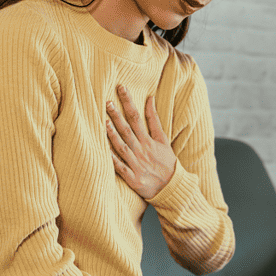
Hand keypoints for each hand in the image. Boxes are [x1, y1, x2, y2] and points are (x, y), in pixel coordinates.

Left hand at [105, 85, 176, 200]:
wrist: (173, 187)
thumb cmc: (167, 162)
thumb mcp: (163, 139)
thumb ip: (154, 119)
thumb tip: (150, 98)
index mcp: (148, 140)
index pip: (137, 116)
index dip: (128, 102)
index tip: (121, 88)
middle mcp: (141, 150)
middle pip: (127, 130)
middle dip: (117, 115)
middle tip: (107, 102)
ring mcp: (136, 164)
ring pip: (122, 147)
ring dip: (113, 134)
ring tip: (104, 121)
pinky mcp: (132, 178)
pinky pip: (120, 167)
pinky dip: (112, 159)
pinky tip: (103, 150)